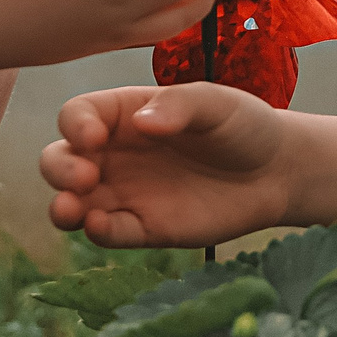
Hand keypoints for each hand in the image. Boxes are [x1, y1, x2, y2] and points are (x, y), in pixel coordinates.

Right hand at [40, 84, 292, 248]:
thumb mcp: (216, 103)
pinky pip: (108, 233)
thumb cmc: (243, 126)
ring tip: (71, 210)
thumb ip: (179, 105)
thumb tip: (141, 123)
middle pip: (60, 160)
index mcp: (125, 114)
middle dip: (59, 169)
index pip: (78, 115)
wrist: (276, 172)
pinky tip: (103, 227)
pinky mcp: (143, 228)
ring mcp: (125, 193)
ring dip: (63, 207)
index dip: (75, 125)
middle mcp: (114, 154)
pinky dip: (98, 233)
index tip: (93, 137)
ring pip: (73, 202)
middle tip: (85, 178)